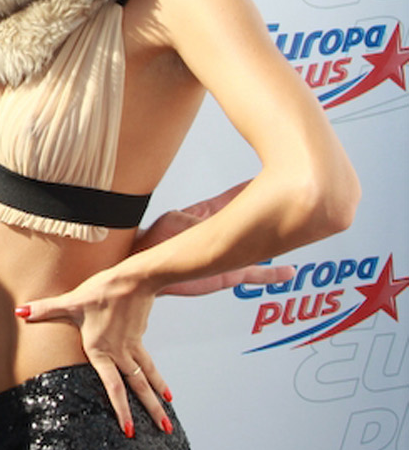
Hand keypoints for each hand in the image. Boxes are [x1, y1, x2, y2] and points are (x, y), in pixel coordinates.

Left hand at [18, 270, 171, 437]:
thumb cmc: (102, 290)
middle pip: (137, 388)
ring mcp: (132, 347)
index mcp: (101, 350)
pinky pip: (150, 365)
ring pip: (148, 380)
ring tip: (167, 422)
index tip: (128, 430)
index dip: (121, 409)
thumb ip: (45, 309)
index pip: (114, 387)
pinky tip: (166, 392)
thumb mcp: (71, 301)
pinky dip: (158, 380)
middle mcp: (119, 353)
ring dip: (158, 401)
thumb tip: (19, 312)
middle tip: (163, 433)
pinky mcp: (139, 339)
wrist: (134, 279)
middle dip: (150, 412)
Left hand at [139, 181, 295, 295]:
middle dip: (274, 210)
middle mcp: (223, 233)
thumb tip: (219, 220)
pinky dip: (271, 274)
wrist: (145, 271)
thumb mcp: (176, 221)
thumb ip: (201, 219)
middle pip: (255, 218)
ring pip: (261, 245)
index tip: (271, 175)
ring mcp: (227, 254)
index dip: (253, 187)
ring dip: (279, 240)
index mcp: (209, 214)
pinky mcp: (228, 273)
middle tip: (296, 200)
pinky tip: (285, 273)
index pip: (238, 197)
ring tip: (302, 233)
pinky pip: (255, 274)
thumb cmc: (152, 243)